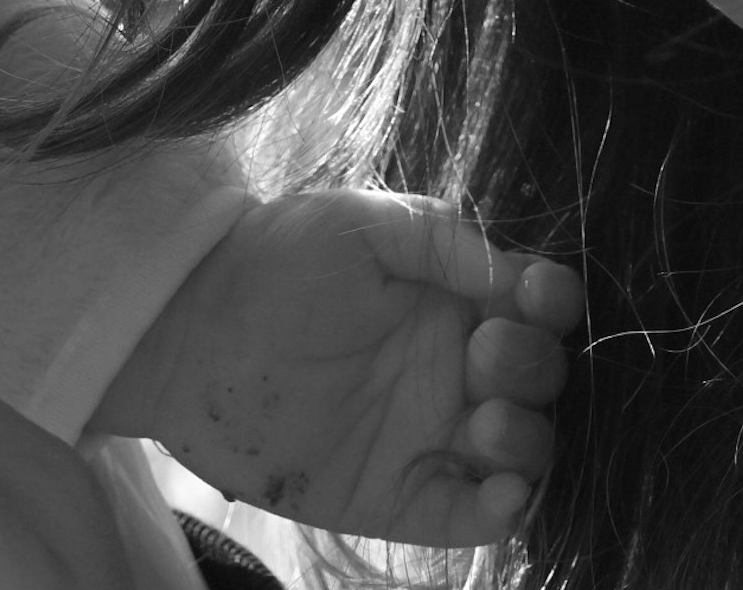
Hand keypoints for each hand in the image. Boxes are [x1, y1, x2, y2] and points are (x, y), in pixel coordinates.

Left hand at [97, 188, 580, 545]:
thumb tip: (513, 274)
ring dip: (524, 440)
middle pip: (540, 380)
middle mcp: (454, 369)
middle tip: (482, 351)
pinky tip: (496, 491)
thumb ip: (440, 238)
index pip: (538, 307)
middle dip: (532, 367)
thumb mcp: (359, 225)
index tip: (536, 294)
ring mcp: (430, 436)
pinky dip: (502, 511)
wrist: (190, 331)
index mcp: (454, 299)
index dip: (552, 302)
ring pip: (522, 452)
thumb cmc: (275, 262)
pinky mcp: (398, 496)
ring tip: (479, 422)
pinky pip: (472, 517)